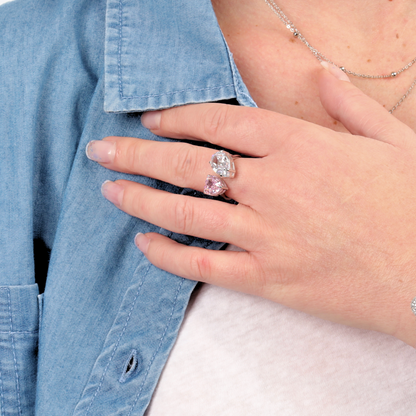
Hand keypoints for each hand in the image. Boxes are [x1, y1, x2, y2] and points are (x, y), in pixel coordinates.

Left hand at [87, 65, 415, 345]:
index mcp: (301, 146)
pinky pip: (204, 265)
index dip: (177, 118)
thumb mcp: (391, 141)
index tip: (148, 120)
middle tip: (103, 150)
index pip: (220, 124)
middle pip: (188, 164)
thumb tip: (322, 73)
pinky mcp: (268, 279)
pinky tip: (144, 243)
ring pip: (187, 211)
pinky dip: (168, 254)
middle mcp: (275, 186)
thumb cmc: (414, 206)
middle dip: (138, 154)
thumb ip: (349, 105)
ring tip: (110, 190)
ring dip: (141, 199)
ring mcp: (268, 235)